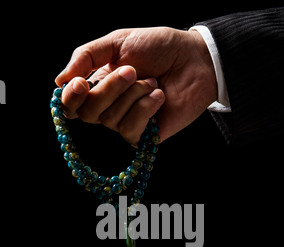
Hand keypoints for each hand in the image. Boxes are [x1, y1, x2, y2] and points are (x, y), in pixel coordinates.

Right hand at [55, 27, 216, 143]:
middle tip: (132, 70)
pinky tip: (159, 97)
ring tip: (153, 81)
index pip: (72, 104)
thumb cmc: (158, 48)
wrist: (194, 60)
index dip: (71, 98)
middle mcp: (109, 107)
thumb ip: (86, 57)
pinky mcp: (145, 136)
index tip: (80, 83)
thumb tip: (58, 82)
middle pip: (89, 114)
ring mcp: (126, 123)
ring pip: (110, 120)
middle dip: (109, 90)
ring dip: (133, 96)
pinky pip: (130, 130)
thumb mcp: (118, 42)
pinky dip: (145, 109)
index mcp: (98, 85)